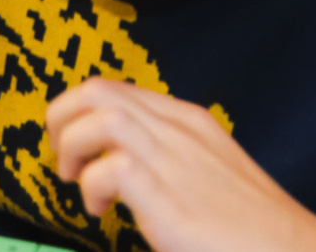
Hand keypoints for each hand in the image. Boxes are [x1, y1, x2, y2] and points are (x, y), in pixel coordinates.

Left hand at [48, 80, 315, 251]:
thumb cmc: (252, 226)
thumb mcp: (210, 171)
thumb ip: (171, 155)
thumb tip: (120, 159)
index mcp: (188, 120)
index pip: (117, 88)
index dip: (80, 111)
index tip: (76, 146)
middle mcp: (179, 129)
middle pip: (97, 89)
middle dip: (62, 117)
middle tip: (64, 159)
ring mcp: (175, 158)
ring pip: (99, 113)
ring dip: (72, 143)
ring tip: (76, 180)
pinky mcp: (168, 195)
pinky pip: (111, 166)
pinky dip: (92, 185)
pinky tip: (101, 209)